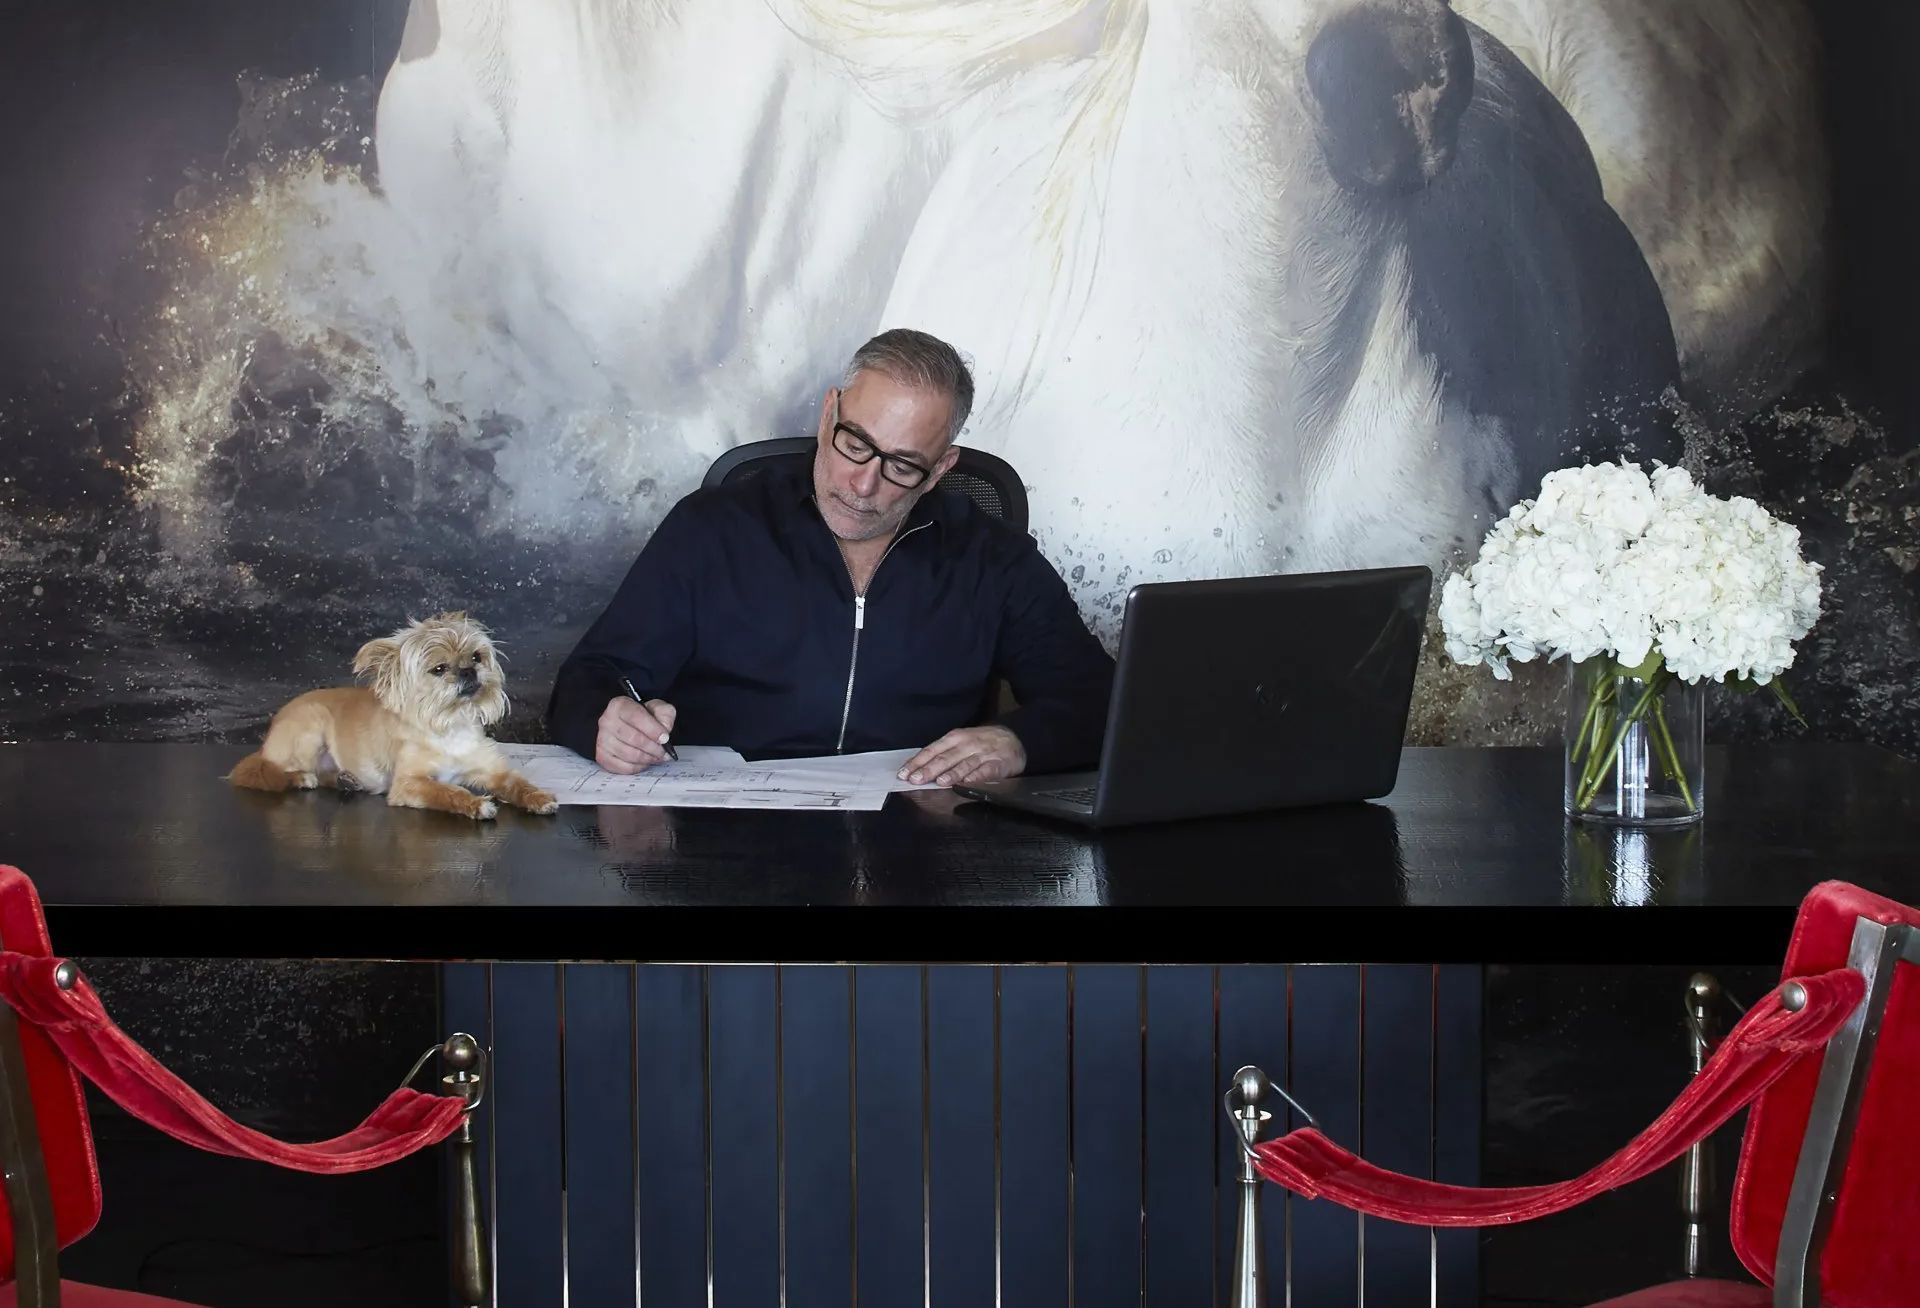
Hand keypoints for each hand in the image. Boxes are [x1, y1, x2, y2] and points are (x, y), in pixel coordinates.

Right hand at [596, 697, 677, 773]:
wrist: (625, 726)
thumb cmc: (641, 718)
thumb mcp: (656, 708)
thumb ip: (665, 714)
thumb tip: (665, 729)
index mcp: (619, 705)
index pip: (636, 717)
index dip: (653, 730)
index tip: (665, 738)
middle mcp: (607, 721)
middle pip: (633, 738)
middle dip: (653, 748)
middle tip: (664, 752)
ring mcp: (602, 740)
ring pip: (629, 755)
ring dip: (647, 758)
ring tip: (657, 756)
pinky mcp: (603, 756)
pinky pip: (623, 767)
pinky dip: (638, 767)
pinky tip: (645, 762)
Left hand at [900, 725, 1026, 786]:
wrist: (1012, 739)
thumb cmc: (980, 743)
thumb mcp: (959, 742)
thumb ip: (941, 754)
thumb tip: (917, 770)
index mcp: (954, 738)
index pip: (932, 750)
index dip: (917, 762)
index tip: (903, 774)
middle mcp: (967, 744)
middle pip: (945, 758)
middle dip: (929, 769)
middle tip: (915, 780)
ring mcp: (983, 754)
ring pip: (964, 764)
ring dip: (951, 774)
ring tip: (939, 782)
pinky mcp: (998, 764)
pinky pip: (985, 771)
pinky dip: (976, 777)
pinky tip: (966, 783)